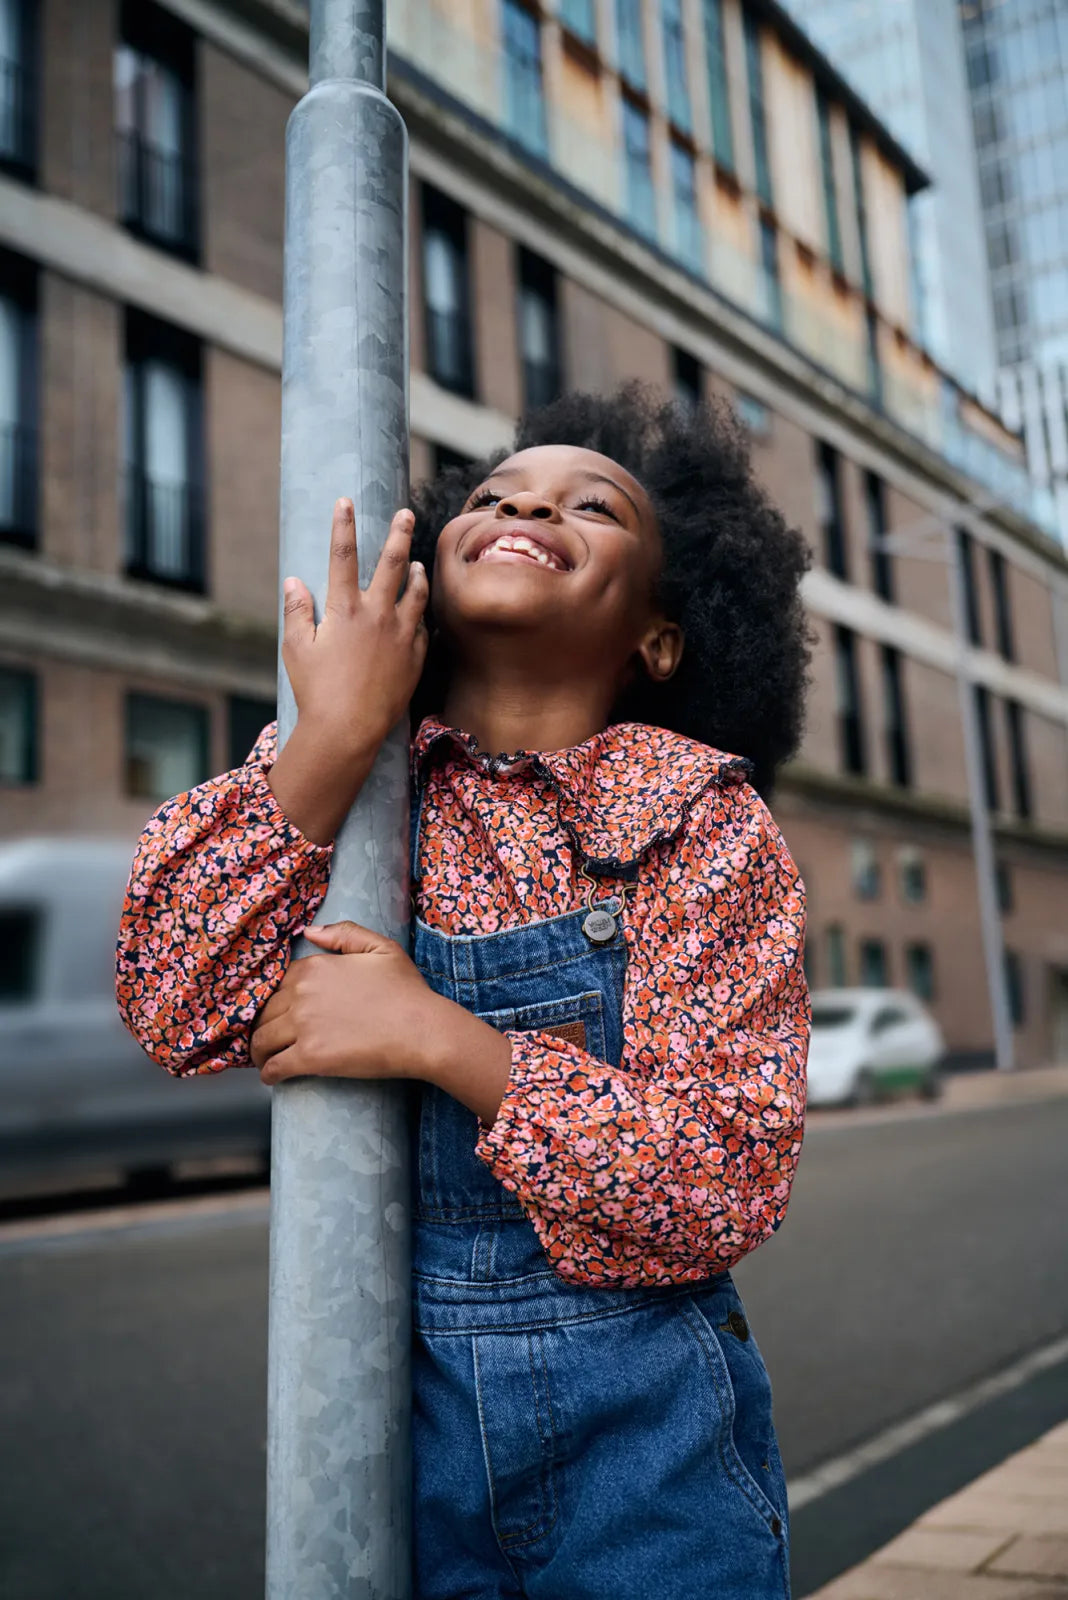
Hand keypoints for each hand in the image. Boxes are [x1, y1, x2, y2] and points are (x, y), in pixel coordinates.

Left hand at [251, 921, 514, 1125]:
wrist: (421, 1030)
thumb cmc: (405, 990)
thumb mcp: (381, 948)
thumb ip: (343, 933)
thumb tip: (309, 931)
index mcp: (313, 968)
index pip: (279, 984)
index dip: (279, 1000)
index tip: (282, 1013)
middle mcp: (301, 994)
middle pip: (265, 1013)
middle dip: (264, 1026)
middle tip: (270, 1039)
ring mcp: (303, 1027)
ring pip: (262, 1041)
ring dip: (259, 1051)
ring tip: (266, 1059)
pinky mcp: (309, 1057)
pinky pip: (275, 1067)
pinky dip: (269, 1073)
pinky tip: (272, 1077)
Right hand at [282, 500, 428, 751]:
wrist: (348, 729)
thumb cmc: (315, 690)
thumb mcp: (296, 649)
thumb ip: (297, 611)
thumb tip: (294, 581)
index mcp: (344, 609)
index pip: (342, 555)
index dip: (343, 524)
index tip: (345, 500)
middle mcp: (377, 615)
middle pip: (392, 563)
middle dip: (399, 533)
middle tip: (406, 513)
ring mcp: (401, 635)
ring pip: (416, 593)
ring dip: (417, 574)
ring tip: (417, 564)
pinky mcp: (415, 657)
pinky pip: (421, 629)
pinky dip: (419, 616)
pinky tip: (418, 613)